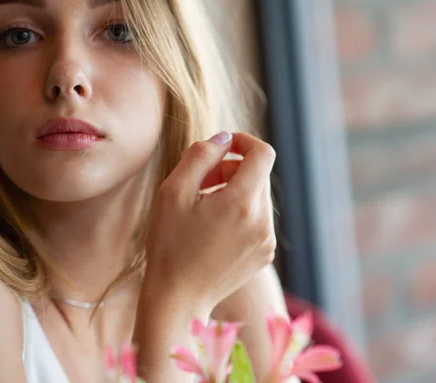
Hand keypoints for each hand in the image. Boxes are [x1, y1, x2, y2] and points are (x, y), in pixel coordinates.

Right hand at [144, 132, 276, 314]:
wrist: (177, 299)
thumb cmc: (169, 244)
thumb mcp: (173, 191)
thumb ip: (200, 155)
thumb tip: (224, 137)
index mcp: (242, 202)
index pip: (262, 153)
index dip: (243, 141)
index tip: (221, 147)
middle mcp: (262, 221)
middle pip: (258, 174)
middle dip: (231, 168)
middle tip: (200, 183)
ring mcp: (266, 240)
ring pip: (258, 196)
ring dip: (234, 190)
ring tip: (203, 207)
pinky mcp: (264, 254)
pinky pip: (257, 219)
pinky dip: (239, 212)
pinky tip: (212, 228)